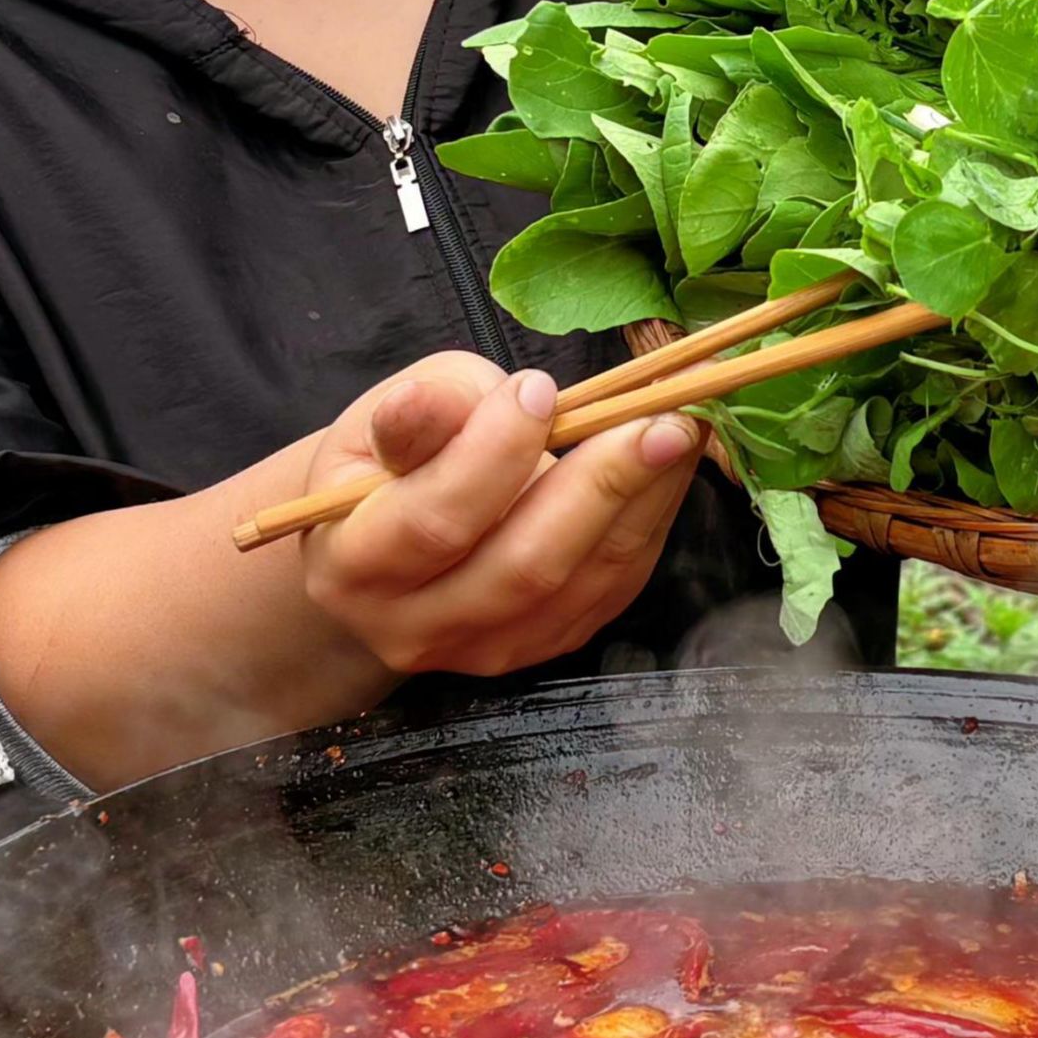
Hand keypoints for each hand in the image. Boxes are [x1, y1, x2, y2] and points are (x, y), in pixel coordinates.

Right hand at [292, 351, 698, 678]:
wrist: (383, 548)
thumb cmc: (385, 466)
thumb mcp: (378, 419)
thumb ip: (419, 412)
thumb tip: (437, 403)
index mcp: (356, 565)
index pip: (434, 520)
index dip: (493, 454)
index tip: (538, 388)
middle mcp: (417, 626)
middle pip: (523, 567)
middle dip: (601, 484)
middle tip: (658, 415)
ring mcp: (485, 649)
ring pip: (581, 583)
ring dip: (644, 502)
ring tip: (681, 429)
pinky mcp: (543, 645)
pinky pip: (610, 591)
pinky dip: (650, 525)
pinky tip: (671, 468)